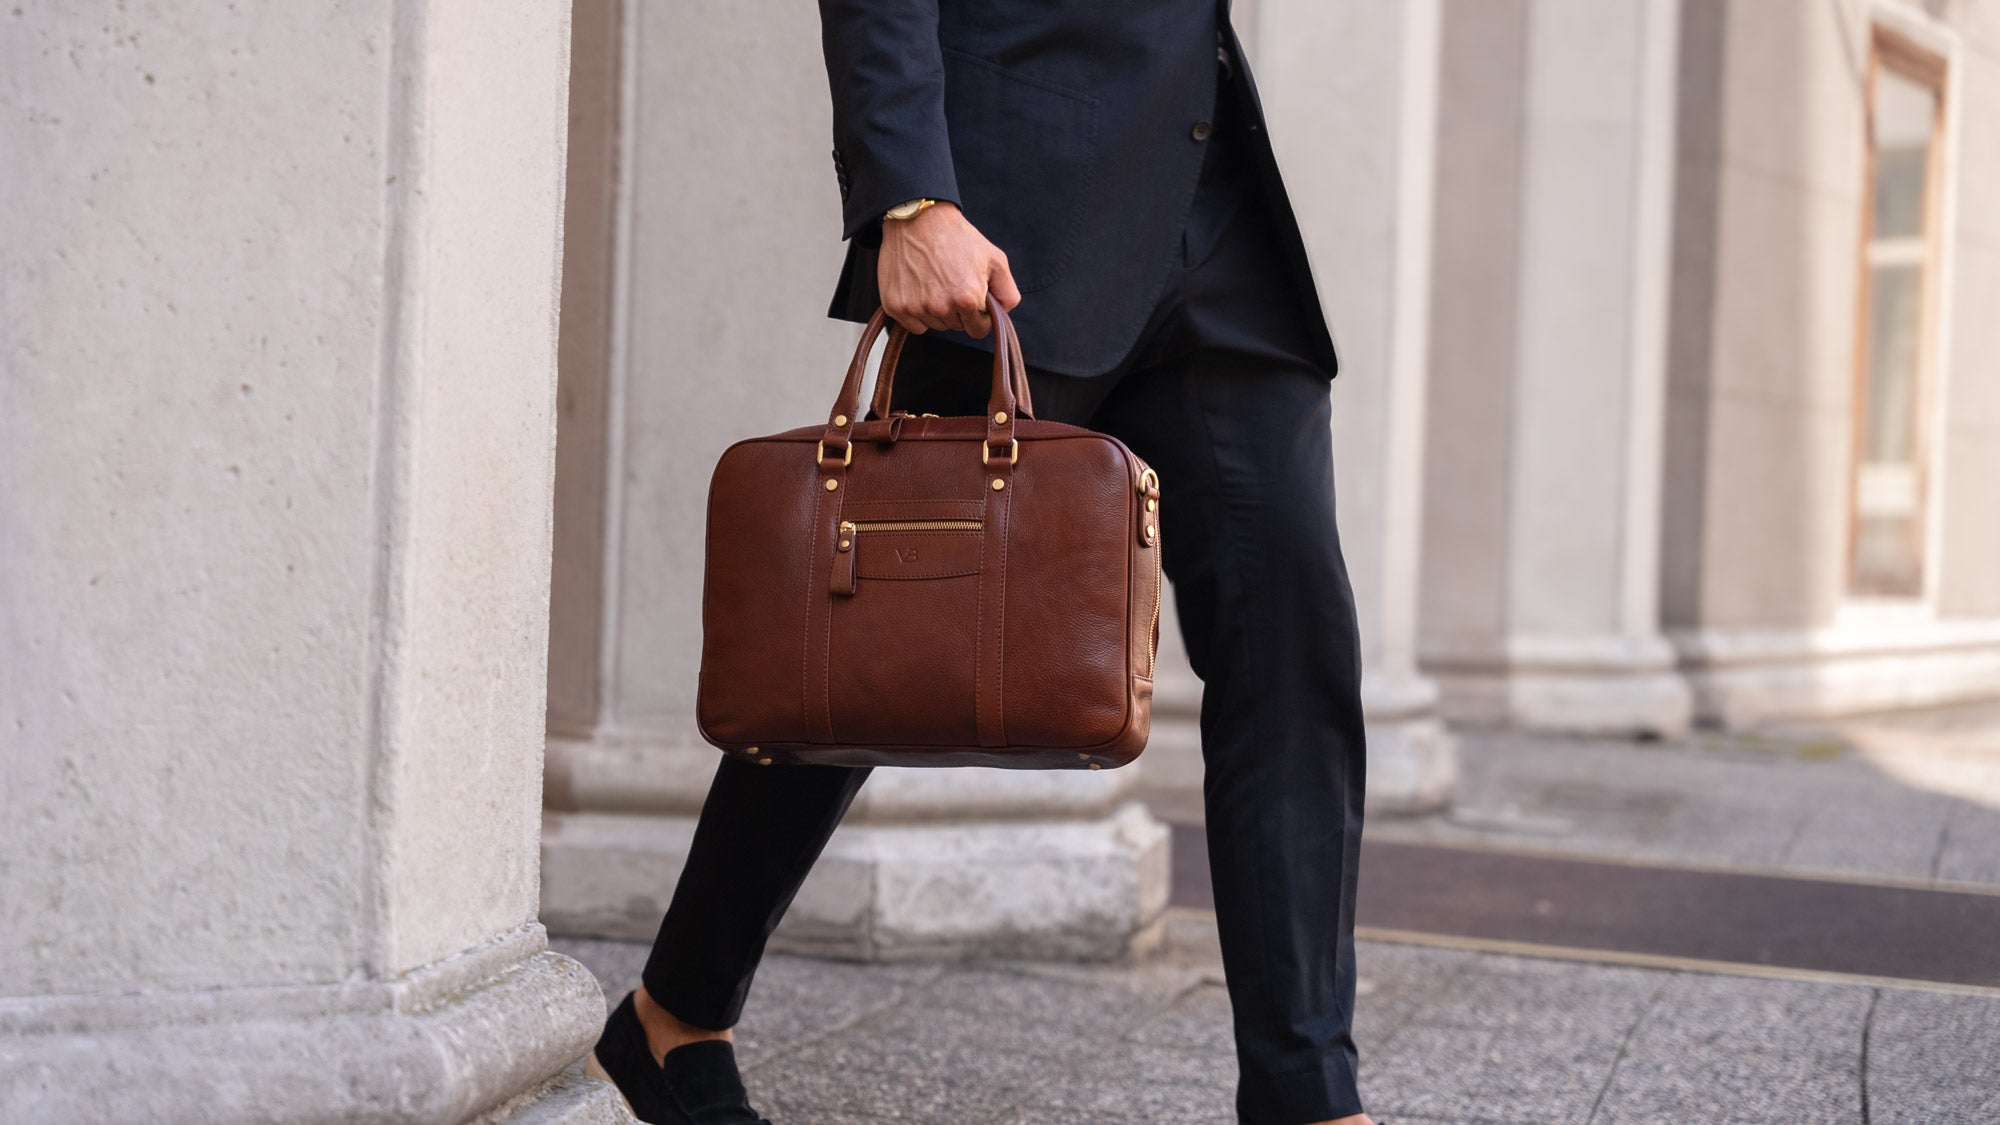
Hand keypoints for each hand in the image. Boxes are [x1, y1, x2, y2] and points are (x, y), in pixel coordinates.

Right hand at [877, 202, 1020, 338]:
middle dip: (959, 311)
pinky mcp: (895, 306)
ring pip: (935, 325)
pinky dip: (918, 313)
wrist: (918, 218)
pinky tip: (920, 289)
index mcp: (967, 299)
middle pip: (956, 327)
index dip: (979, 316)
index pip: (978, 330)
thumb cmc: (957, 237)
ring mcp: (916, 307)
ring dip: (938, 311)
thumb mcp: (995, 259)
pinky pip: (914, 325)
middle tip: (952, 283)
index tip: (973, 300)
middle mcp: (940, 307)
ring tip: (935, 281)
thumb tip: (1003, 314)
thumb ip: (1008, 292)